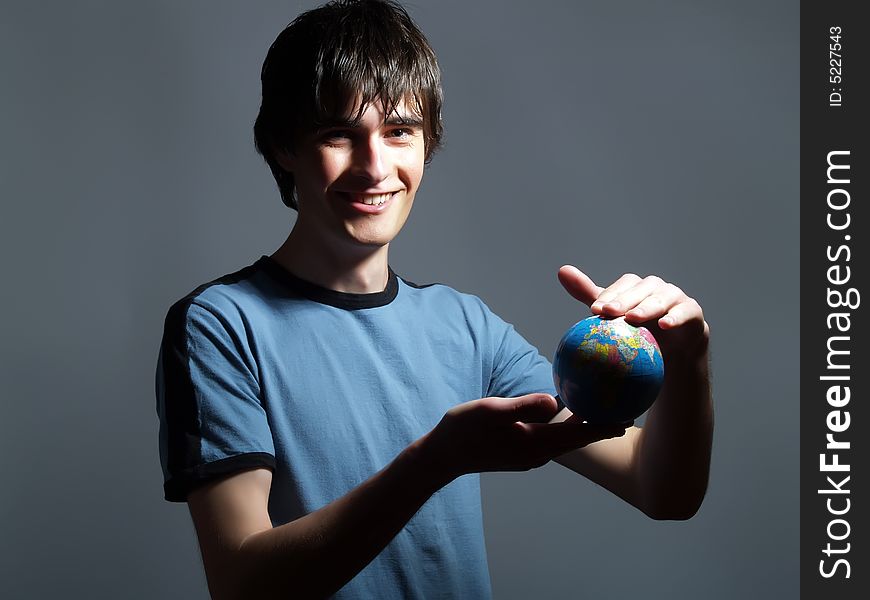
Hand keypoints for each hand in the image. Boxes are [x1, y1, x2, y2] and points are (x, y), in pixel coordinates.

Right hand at [418, 394, 629, 483]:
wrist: (442, 457)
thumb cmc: (462, 430)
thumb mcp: (490, 412)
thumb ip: (522, 406)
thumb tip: (553, 400)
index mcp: (534, 443)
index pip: (578, 435)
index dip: (603, 426)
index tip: (628, 416)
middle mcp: (537, 453)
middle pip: (578, 440)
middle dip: (602, 427)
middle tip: (627, 411)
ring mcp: (529, 456)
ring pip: (566, 440)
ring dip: (585, 428)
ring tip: (604, 411)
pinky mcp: (520, 453)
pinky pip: (552, 440)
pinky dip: (566, 429)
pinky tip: (567, 415)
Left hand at [557, 266, 709, 361]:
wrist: (671, 357)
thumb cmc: (637, 333)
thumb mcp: (611, 316)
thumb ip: (588, 294)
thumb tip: (562, 270)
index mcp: (636, 288)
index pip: (622, 287)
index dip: (609, 295)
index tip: (595, 309)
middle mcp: (656, 288)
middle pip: (640, 289)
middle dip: (624, 300)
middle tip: (609, 312)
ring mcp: (676, 298)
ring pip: (661, 298)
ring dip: (647, 307)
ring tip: (633, 319)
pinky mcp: (692, 312)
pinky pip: (686, 312)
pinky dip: (676, 317)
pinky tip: (665, 326)